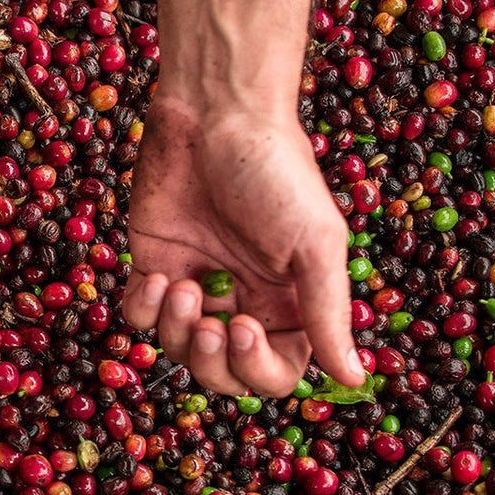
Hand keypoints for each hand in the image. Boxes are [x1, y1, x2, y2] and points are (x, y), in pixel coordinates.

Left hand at [121, 101, 365, 396]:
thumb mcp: (315, 243)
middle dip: (211, 363)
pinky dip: (144, 308)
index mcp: (288, 302)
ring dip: (174, 328)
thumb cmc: (275, 171)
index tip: (244, 328)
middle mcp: (242, 299)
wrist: (216, 113)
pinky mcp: (153, 264)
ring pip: (176, 349)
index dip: (257, 368)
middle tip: (210, 326)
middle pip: (223, 373)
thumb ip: (328, 313)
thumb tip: (354, 381)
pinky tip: (157, 273)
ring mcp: (196, 284)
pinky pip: (139, 316)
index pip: (275, 372)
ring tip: (180, 283)